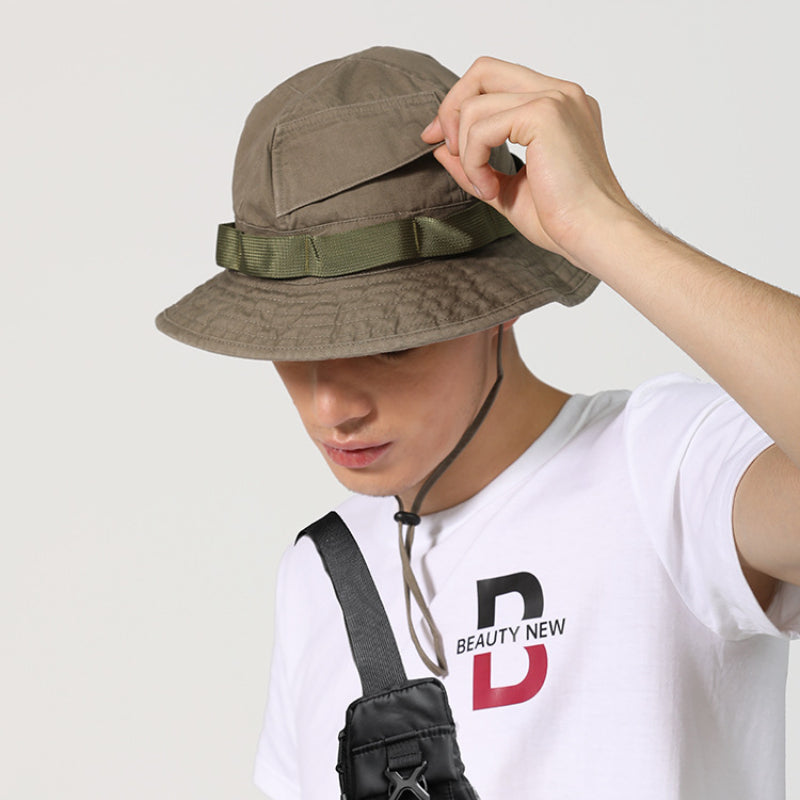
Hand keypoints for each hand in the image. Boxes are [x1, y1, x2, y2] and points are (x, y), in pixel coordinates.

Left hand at [421, 56, 638, 265]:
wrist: (594, 235)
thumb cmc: (563, 219)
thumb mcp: (506, 188)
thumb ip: (476, 163)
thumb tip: (439, 148)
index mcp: (558, 106)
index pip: (495, 78)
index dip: (459, 103)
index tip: (440, 141)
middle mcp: (560, 93)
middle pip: (482, 70)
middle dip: (451, 109)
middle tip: (442, 148)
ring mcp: (555, 99)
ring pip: (475, 105)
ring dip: (466, 153)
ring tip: (485, 188)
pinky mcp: (544, 114)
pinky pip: (481, 128)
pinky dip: (473, 162)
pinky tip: (490, 190)